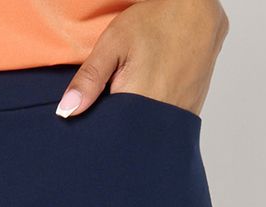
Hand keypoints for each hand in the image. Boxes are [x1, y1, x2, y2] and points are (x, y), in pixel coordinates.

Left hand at [57, 0, 229, 120]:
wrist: (199, 8)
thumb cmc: (157, 21)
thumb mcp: (114, 44)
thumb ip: (90, 79)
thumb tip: (66, 111)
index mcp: (138, 104)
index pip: (109, 134)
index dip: (100, 123)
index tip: (98, 106)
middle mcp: (162, 117)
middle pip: (130, 135)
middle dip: (119, 121)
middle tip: (120, 88)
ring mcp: (180, 115)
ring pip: (149, 130)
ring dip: (138, 117)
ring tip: (139, 85)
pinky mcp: (191, 109)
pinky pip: (167, 121)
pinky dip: (156, 112)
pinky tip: (154, 88)